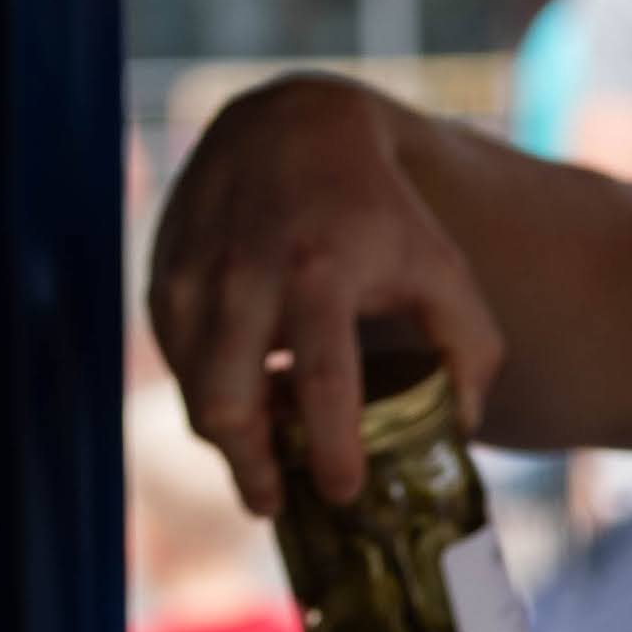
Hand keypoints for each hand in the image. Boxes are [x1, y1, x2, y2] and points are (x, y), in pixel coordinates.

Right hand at [148, 75, 509, 517]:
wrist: (290, 128)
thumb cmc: (380, 214)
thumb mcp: (444, 270)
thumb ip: (470, 350)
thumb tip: (460, 432)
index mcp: (322, 272)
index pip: (321, 377)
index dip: (331, 445)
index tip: (341, 495)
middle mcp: (244, 275)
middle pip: (226, 400)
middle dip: (249, 465)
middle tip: (277, 503)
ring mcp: (192, 276)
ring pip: (192, 389)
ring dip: (225, 438)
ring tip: (265, 461)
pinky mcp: (162, 278)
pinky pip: (178, 361)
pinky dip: (207, 392)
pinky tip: (247, 401)